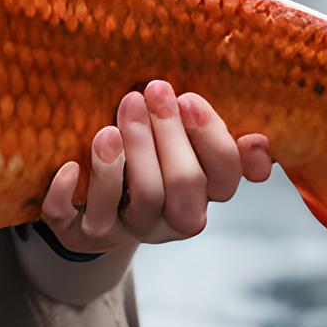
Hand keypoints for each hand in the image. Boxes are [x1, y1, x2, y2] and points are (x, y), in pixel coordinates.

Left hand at [40, 80, 271, 253]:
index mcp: (199, 196)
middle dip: (168, 139)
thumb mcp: (185, 149)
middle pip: (182, 190)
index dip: (210, 138)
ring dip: (124, 163)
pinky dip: (66, 195)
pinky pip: (71, 223)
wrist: (94, 206)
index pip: (224, 178)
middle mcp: (167, 220)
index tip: (188, 98)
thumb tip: (260, 144)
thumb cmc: (147, 158)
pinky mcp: (79, 234)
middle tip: (149, 92)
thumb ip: (219, 144)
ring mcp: (124, 229)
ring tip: (109, 127)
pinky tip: (66, 166)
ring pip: (138, 207)